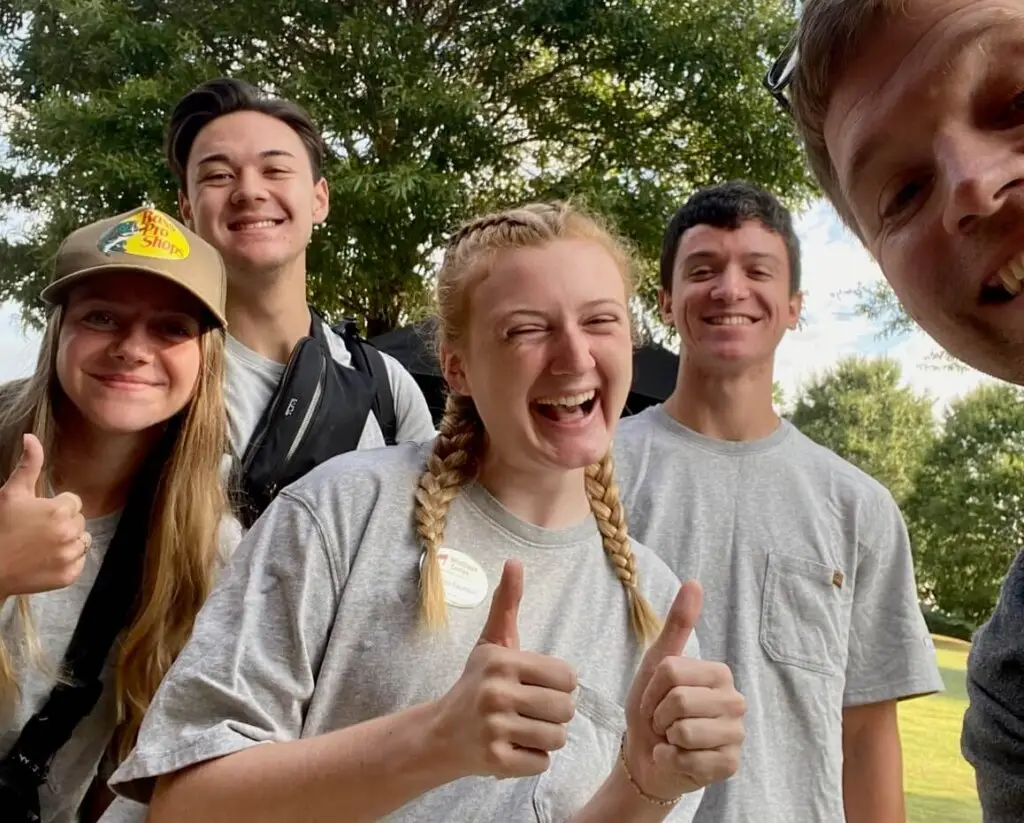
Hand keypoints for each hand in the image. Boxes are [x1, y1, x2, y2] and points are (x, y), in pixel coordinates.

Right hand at [0, 434, 89, 597]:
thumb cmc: (0, 526)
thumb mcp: (12, 493)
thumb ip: (29, 465)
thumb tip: (31, 436)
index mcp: (59, 511)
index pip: (73, 502)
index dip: (55, 506)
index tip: (36, 515)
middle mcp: (69, 533)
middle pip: (78, 520)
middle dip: (62, 522)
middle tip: (36, 531)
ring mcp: (70, 555)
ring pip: (81, 540)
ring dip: (67, 541)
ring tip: (41, 544)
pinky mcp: (69, 575)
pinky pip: (79, 561)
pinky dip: (67, 561)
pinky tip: (45, 559)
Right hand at [432, 559, 577, 778]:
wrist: (439, 733)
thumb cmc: (475, 683)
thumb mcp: (491, 642)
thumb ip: (507, 603)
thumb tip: (514, 562)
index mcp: (502, 661)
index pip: (568, 677)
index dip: (559, 684)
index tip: (537, 685)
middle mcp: (497, 693)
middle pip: (566, 709)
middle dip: (554, 712)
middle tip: (530, 710)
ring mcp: (495, 729)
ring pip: (557, 737)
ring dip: (545, 737)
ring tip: (523, 728)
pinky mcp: (495, 761)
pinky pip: (542, 763)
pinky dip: (533, 759)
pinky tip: (513, 747)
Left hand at [621, 581, 745, 801]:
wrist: (646, 758)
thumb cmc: (652, 710)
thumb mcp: (657, 664)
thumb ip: (677, 625)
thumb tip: (694, 582)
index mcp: (719, 673)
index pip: (672, 672)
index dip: (652, 689)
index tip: (654, 700)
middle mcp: (736, 701)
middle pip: (679, 700)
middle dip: (659, 715)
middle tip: (663, 723)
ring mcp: (736, 735)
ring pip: (684, 731)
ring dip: (666, 739)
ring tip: (672, 739)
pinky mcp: (730, 765)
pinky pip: (690, 760)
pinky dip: (672, 761)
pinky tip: (678, 759)